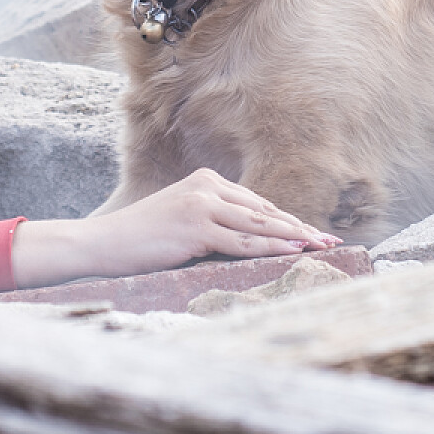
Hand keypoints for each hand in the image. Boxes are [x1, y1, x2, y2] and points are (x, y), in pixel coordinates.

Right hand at [9, 168, 340, 288]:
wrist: (103, 244)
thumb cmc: (140, 238)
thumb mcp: (181, 222)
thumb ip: (213, 223)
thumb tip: (250, 238)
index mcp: (205, 181)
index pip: (256, 203)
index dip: (287, 221)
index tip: (312, 233)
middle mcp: (207, 187)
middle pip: (264, 211)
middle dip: (299, 228)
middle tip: (330, 241)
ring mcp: (202, 205)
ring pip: (259, 225)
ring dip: (294, 238)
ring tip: (321, 247)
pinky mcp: (196, 227)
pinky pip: (241, 241)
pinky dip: (270, 248)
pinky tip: (293, 252)